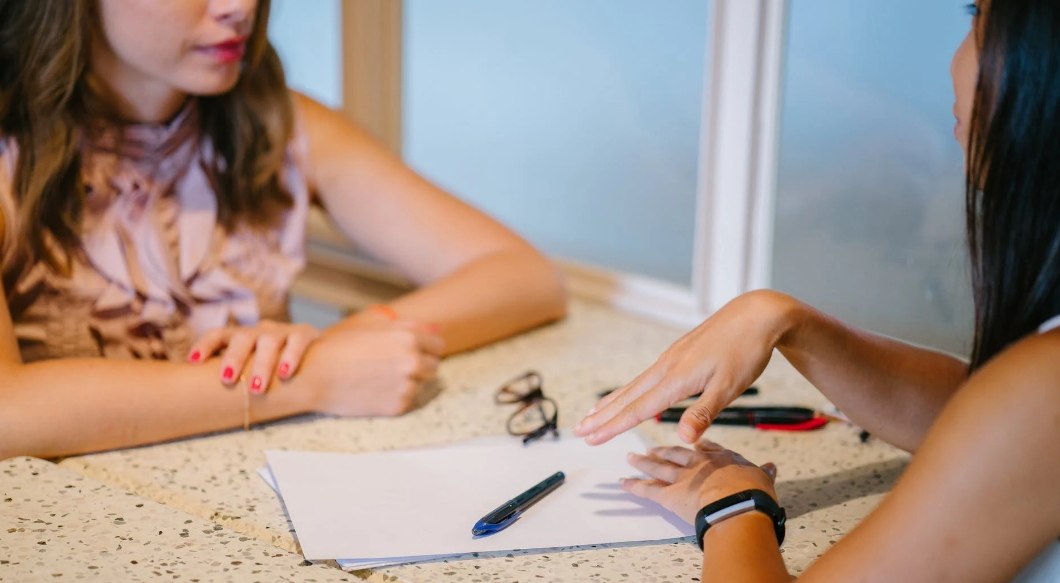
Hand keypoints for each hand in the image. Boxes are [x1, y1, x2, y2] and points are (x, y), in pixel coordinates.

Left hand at [189, 321, 321, 392]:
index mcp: (242, 338)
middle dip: (234, 358)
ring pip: (269, 341)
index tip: (193, 362)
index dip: (205, 345)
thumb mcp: (251, 365)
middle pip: (242, 338)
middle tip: (228, 380)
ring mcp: (282, 332)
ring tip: (257, 388)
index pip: (219, 334)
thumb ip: (233, 376)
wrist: (315, 354)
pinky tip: (285, 373)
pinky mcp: (305, 334)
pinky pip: (297, 342)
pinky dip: (291, 356)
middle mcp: (259, 331)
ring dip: (262, 364)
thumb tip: (198, 400)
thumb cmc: (273, 366)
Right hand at [301, 320, 444, 416]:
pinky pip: (408, 400)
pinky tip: (375, 390)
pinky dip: (396, 397)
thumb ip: (411, 326)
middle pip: (433, 367)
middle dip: (419, 366)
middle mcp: (412, 361)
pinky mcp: (398, 406)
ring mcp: (406, 385)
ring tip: (380, 378)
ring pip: (421, 385)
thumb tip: (438, 329)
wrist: (314, 375)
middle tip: (393, 366)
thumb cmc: (341, 346)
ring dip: (408, 382)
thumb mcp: (375, 327)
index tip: (413, 351)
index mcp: (408, 338)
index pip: (438, 345)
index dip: (425, 348)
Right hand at [574, 290, 800, 444]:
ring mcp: (671, 358)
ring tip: (592, 413)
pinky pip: (646, 376)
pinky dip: (630, 389)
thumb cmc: (746, 350)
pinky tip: (630, 393)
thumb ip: (703, 413)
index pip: (638, 408)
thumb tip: (682, 440)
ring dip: (612, 402)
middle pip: (627, 396)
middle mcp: (667, 367)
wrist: (756, 314)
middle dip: (602, 416)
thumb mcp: (729, 386)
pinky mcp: (678, 354)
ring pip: (634, 385)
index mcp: (676, 378)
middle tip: (578, 430)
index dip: (613, 426)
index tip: (590, 438)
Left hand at [622, 440, 777, 524]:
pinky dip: (634, 486)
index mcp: (722, 458)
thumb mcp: (763, 479)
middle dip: (664, 451)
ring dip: (643, 462)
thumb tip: (772, 467)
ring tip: (631, 458)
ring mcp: (682, 478)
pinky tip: (623, 482)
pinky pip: (647, 490)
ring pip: (658, 467)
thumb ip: (763, 473)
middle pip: (677, 454)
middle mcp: (698, 464)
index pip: (707, 448)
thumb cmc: (753, 494)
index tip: (692, 442)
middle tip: (651, 448)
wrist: (738, 505)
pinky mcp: (669, 495)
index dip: (698, 446)